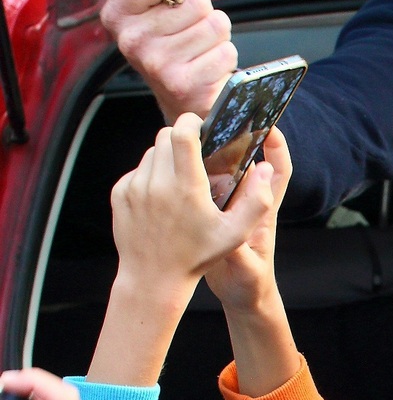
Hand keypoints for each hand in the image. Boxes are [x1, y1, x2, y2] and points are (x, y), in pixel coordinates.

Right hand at [100, 0, 236, 121]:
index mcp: (117, 15)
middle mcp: (132, 40)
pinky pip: (226, 51)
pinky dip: (224, 56)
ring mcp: (158, 64)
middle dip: (203, 13)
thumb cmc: (170, 46)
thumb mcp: (150, 9)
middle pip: (196, 0)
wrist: (179, 100)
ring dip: (216, 35)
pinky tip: (207, 66)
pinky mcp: (186, 85)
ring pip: (215, 24)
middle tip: (189, 32)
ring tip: (200, 49)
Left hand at [110, 113, 275, 302]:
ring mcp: (134, 187)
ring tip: (180, 181)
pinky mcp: (120, 193)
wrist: (153, 278)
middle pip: (164, 136)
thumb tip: (265, 169)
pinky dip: (150, 175)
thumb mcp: (236, 234)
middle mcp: (157, 183)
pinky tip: (162, 198)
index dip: (191, 121)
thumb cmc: (197, 256)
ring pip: (150, 153)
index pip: (181, 133)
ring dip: (166, 158)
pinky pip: (137, 170)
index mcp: (186, 187)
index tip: (200, 125)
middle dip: (181, 139)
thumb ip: (257, 201)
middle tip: (195, 156)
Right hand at [204, 126, 292, 312]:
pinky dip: (190, 169)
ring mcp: (229, 204)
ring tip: (193, 132)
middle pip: (248, 160)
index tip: (268, 126)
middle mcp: (248, 202)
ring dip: (210, 149)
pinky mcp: (211, 210)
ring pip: (222, 168)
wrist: (240, 295)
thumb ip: (243, 255)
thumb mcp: (245, 270)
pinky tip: (173, 160)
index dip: (277, 148)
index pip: (278, 171)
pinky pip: (202, 181)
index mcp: (264, 211)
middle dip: (238, 136)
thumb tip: (238, 241)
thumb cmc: (251, 282)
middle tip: (221, 116)